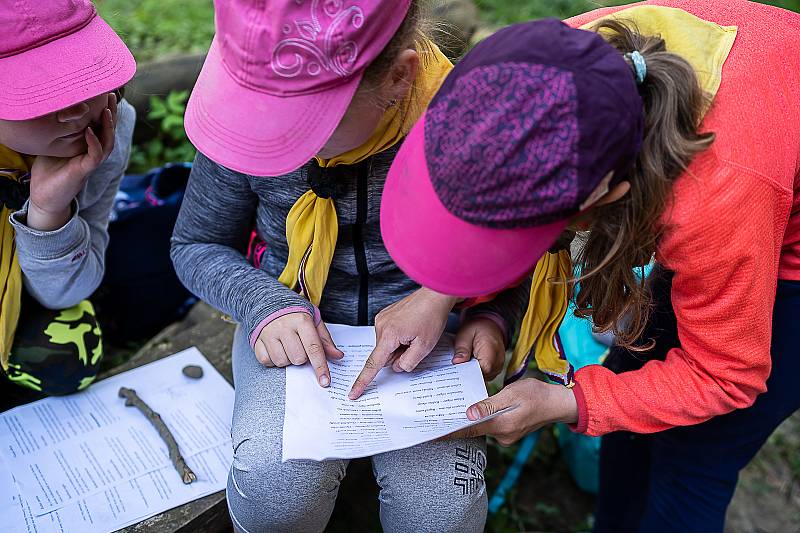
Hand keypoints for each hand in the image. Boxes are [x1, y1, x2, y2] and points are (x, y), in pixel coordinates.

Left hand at [28, 93, 117, 230]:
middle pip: (109, 131)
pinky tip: (89, 131)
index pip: (101, 125)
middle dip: (112, 114)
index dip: (105, 110)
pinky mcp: (85, 171)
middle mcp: (93, 153)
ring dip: (108, 127)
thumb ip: (61, 130)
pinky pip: (95, 155)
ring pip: (107, 142)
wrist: (45, 196)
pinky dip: (94, 143)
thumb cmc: (48, 171)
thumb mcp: (54, 144)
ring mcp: (91, 162)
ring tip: (106, 111)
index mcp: (88, 145)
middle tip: (111, 96)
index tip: (105, 93)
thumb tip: (58, 109)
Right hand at [254, 312, 343, 386]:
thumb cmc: (296, 316)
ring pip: (281, 361)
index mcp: (301, 320)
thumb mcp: (314, 322)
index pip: (314, 348)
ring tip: (288, 348)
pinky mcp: (256, 340)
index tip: (325, 381)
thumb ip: (325, 340)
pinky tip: (276, 349)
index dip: (320, 367)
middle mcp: (284, 326)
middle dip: (302, 359)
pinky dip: (272, 360)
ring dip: (287, 360)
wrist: (269, 303)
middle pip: (298, 358)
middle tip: (300, 348)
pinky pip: (266, 361)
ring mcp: (268, 333)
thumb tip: (338, 356)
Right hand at [349, 287, 458, 398]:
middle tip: (416, 343)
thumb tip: (396, 366)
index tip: (353, 394)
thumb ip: (408, 363)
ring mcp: (381, 319)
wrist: (435, 295)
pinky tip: (410, 328)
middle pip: (385, 355)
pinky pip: (389, 336)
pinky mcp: (385, 316)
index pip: (373, 364)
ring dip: (400, 345)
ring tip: (415, 332)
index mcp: (389, 335)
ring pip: (387, 346)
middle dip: (399, 355)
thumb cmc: (432, 317)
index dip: (363, 382)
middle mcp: (380, 326)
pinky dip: (399, 337)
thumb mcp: (425, 346)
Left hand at [446, 378, 578, 445]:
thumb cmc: (536, 395)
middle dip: (455, 424)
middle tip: (434, 418)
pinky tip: (472, 410)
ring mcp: (506, 435)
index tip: (431, 434)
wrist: (558, 403)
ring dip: (468, 420)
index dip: (449, 431)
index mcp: (501, 426)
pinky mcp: (509, 431)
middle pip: (473, 429)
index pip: (469, 430)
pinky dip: (481, 418)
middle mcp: (502, 435)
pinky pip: (490, 425)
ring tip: (449, 411)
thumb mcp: (511, 394)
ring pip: (481, 427)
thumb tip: (469, 414)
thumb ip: (489, 404)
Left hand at [452, 317, 504, 380]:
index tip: (456, 373)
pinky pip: (485, 375)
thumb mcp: (465, 334)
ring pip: (483, 378)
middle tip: (454, 371)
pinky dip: (476, 372)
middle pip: (481, 377)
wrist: (489, 326)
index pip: (480, 372)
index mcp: (491, 352)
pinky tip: (468, 366)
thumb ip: (462, 348)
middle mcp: (498, 362)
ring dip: (471, 374)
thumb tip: (457, 362)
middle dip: (467, 375)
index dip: (467, 374)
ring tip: (461, 366)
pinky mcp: (495, 369)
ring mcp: (498, 367)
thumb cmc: (477, 328)